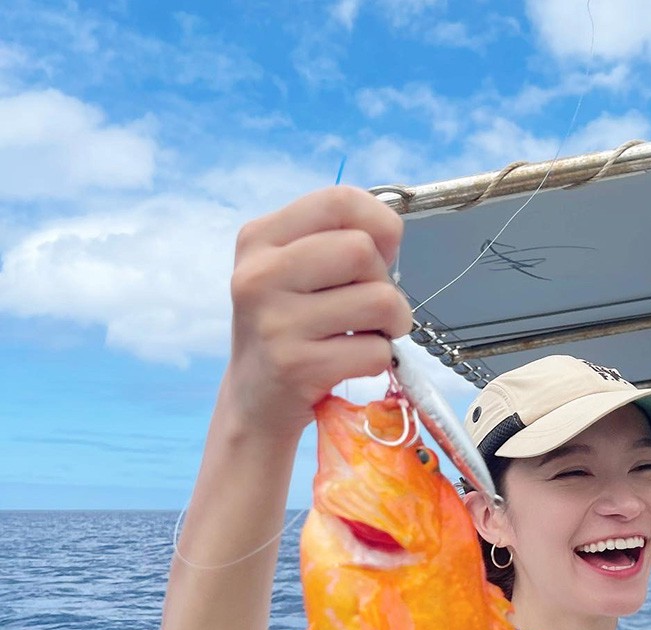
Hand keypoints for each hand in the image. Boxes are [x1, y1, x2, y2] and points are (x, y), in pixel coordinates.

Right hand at [225, 185, 412, 439]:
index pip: (339, 201)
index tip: (381, 253)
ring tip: (368, 335)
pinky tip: (351, 363)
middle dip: (384, 282)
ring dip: (391, 324)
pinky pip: (375, 351)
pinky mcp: (296, 367)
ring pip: (379, 300)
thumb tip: (391, 233)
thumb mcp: (293, 273)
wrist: (254, 402)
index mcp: (259, 239)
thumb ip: (335, 242)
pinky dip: (379, 360)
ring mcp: (275, 322)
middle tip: (371, 310)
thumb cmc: (288, 330)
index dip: (379, 223)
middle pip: (362, 249)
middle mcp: (259, 275)